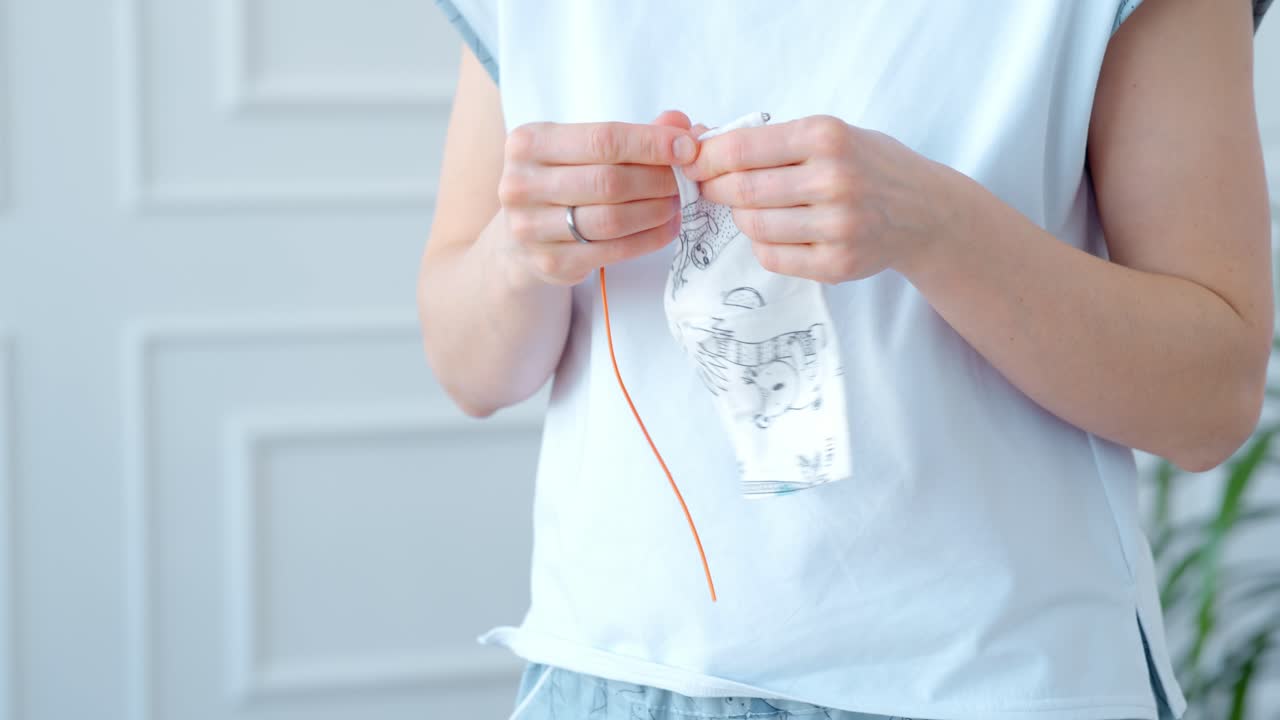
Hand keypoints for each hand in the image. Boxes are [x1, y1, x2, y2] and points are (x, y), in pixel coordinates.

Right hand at [496, 111, 699, 285]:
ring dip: (656, 211)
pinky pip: (612, 251)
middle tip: (684, 180)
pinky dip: (649, 239)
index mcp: (529, 142)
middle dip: (658, 180)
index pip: (603, 139)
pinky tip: (666, 227)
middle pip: (609, 181)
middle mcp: (521, 184)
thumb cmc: (562, 179)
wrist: (521, 234)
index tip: (687, 147)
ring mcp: (531, 228)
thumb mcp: (584, 147)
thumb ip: (633, 134)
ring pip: (612, 219)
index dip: (651, 144)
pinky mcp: (549, 262)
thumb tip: (680, 125)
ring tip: (677, 203)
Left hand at [684, 115, 953, 283]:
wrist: (925, 211)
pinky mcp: (838, 264)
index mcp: (826, 136)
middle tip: (712, 188)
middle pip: (742, 190)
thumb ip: (767, 139)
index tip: (691, 163)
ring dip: (742, 217)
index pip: (741, 149)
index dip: (705, 158)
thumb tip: (697, 138)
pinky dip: (763, 244)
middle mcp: (834, 179)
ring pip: (753, 226)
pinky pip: (772, 257)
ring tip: (755, 208)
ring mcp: (838, 226)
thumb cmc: (867, 164)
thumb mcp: (827, 133)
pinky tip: (778, 231)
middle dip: (715, 189)